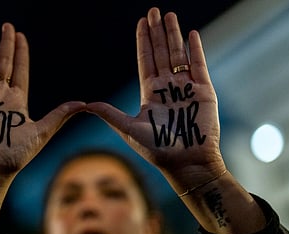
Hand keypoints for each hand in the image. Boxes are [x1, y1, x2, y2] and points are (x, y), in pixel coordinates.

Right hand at [0, 23, 84, 233]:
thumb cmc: (14, 157)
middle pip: (2, 64)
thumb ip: (59, 116)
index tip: (21, 36)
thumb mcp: (41, 133)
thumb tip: (83, 103)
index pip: (19, 71)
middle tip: (7, 26)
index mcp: (17, 102)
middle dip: (5, 45)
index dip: (20, 54)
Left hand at [87, 7, 224, 190]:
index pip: (146, 60)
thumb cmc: (157, 150)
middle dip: (157, 32)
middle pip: (161, 53)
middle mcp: (168, 87)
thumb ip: (109, 114)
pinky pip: (199, 65)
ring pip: (179, 55)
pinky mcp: (204, 92)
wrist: (186, 162)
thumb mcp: (128, 129)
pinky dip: (195, 49)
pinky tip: (191, 34)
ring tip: (169, 15)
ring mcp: (186, 88)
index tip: (141, 22)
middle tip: (154, 11)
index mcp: (150, 93)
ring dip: (174, 35)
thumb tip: (84, 105)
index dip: (144, 41)